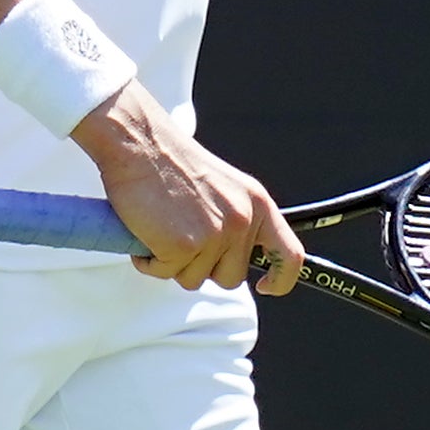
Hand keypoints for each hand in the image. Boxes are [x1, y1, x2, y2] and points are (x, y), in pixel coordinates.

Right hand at [69, 83, 303, 292]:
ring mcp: (215, 235)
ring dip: (172, 263)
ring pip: (195, 279)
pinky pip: (164, 273)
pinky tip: (145, 231)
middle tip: (182, 238)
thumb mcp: (224, 187)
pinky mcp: (184, 245)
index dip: (281, 279)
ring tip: (161, 229)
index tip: (267, 286)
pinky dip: (149, 261)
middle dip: (204, 267)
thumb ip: (236, 218)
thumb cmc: (171, 163)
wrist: (140, 143)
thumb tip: (233, 255)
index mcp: (258, 204)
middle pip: (232, 277)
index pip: (289, 255)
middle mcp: (242, 220)